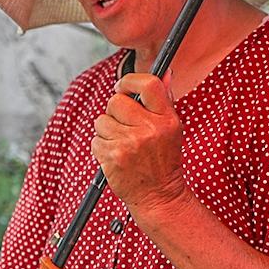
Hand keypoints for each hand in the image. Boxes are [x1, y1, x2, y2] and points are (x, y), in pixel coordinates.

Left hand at [92, 71, 189, 212]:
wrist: (159, 196)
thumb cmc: (163, 161)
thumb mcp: (172, 129)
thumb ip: (165, 100)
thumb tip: (166, 72)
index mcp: (166, 119)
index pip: (148, 84)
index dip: (129, 81)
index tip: (122, 87)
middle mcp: (150, 129)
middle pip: (116, 101)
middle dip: (114, 112)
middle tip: (123, 126)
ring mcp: (130, 143)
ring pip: (102, 121)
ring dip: (107, 132)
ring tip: (122, 145)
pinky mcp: (113, 157)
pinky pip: (95, 140)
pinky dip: (101, 148)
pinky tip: (116, 157)